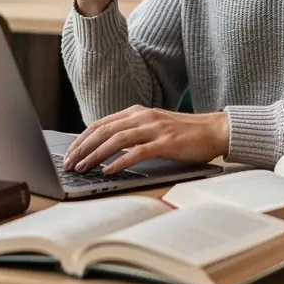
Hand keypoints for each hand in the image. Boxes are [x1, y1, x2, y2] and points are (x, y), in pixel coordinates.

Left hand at [63, 106, 229, 175]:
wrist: (214, 130)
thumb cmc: (184, 133)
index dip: (82, 138)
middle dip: (83, 147)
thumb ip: (133, 133)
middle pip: (104, 130)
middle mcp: (142, 116)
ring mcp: (154, 128)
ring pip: (116, 139)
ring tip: (83, 167)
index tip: (70, 152)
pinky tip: (109, 171)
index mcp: (137, 112)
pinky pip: (137, 152)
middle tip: (70, 163)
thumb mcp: (154, 127)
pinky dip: (120, 161)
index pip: (101, 123)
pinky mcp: (165, 142)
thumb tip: (107, 148)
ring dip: (96, 154)